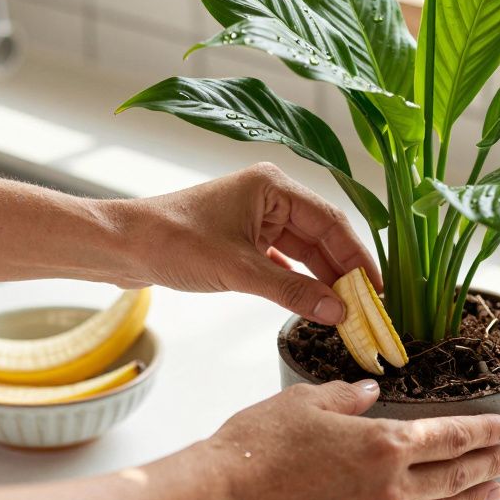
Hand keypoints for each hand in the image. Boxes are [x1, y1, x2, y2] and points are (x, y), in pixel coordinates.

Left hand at [109, 163, 380, 323]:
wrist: (122, 246)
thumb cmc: (173, 242)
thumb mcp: (239, 271)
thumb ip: (292, 290)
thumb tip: (338, 311)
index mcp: (273, 187)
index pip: (331, 222)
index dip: (358, 258)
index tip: (377, 289)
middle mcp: (269, 197)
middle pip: (321, 237)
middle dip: (343, 272)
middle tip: (366, 309)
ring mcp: (255, 218)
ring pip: (303, 251)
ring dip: (321, 280)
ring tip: (344, 312)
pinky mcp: (242, 240)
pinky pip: (282, 261)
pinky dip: (297, 282)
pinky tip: (313, 303)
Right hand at [198, 380, 499, 499]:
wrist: (225, 499)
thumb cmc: (258, 447)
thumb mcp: (305, 403)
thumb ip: (345, 397)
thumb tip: (369, 393)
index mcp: (382, 445)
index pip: (449, 436)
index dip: (482, 431)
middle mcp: (389, 487)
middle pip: (455, 474)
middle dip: (489, 463)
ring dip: (472, 496)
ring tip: (496, 488)